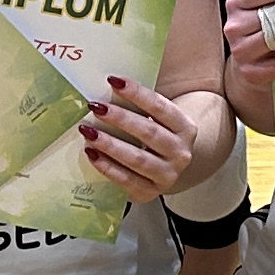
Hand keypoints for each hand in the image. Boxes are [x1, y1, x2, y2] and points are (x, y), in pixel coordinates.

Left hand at [79, 74, 201, 202]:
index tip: (113, 81)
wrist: (166, 170)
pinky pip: (126, 180)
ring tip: (88, 131)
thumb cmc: (154, 138)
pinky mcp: (150, 193)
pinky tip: (91, 153)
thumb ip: (138, 109)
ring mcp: (167, 175)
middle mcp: (181, 153)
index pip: (161, 107)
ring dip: (110, 144)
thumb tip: (106, 89)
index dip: (137, 93)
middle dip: (120, 118)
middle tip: (95, 106)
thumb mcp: (157, 122)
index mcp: (185, 128)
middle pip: (149, 132)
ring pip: (137, 158)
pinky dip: (107, 166)